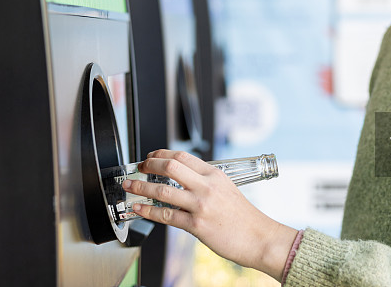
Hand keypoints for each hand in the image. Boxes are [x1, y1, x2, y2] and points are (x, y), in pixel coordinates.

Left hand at [122, 149, 298, 280]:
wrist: (259, 238)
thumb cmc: (244, 217)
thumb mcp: (227, 188)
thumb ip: (206, 182)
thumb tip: (183, 179)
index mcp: (214, 174)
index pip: (182, 155)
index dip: (161, 153)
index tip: (150, 156)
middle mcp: (207, 186)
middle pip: (171, 165)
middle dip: (148, 164)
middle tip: (138, 168)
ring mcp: (201, 205)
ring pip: (163, 190)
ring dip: (141, 187)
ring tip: (130, 187)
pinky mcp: (197, 225)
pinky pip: (166, 216)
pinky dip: (148, 211)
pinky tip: (139, 209)